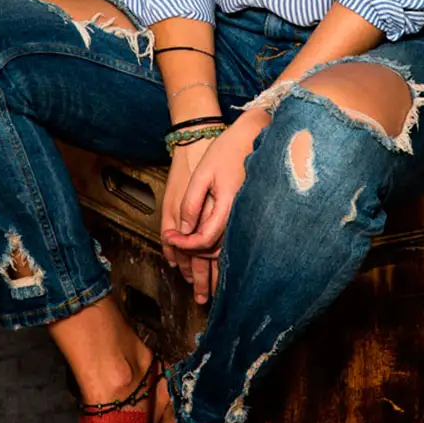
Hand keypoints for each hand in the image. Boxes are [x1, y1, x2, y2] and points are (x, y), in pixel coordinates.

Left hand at [162, 110, 270, 303]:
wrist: (254, 136)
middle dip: (200, 267)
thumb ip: (191, 202)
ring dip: (214, 267)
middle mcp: (240, 216)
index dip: (184, 244)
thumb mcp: (202, 174)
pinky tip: (217, 260)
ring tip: (205, 287)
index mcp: (227, 206)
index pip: (203, 239)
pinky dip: (223, 251)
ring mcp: (247, 216)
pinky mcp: (249, 213)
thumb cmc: (226, 151)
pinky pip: (235, 239)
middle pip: (218, 251)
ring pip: (229, 250)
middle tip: (188, 279)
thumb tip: (182, 228)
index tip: (169, 240)